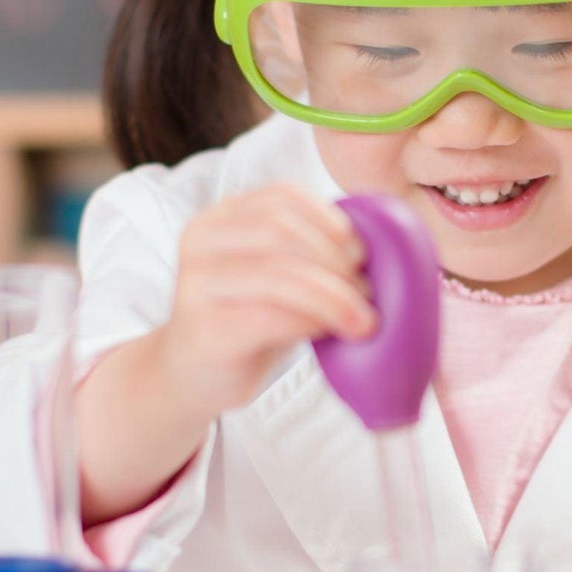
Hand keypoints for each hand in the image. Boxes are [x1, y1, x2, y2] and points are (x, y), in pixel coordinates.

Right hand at [158, 183, 375, 418]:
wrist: (195, 375)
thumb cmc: (247, 320)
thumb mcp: (278, 276)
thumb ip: (308, 253)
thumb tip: (376, 247)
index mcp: (222, 217)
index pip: (282, 196)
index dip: (330, 218)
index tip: (362, 250)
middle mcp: (202, 241)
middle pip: (281, 230)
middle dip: (335, 259)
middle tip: (367, 289)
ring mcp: (196, 283)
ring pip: (279, 274)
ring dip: (333, 295)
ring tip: (362, 317)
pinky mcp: (204, 328)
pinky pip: (269, 317)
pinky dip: (312, 322)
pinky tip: (331, 333)